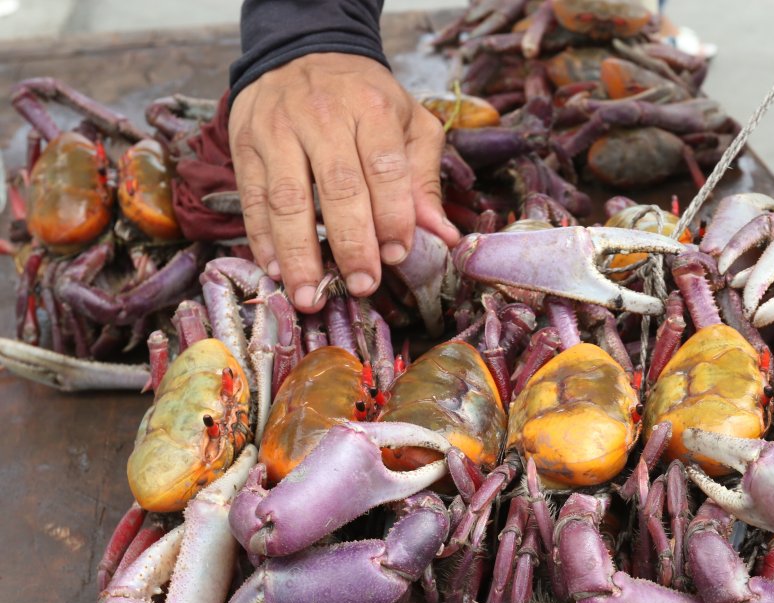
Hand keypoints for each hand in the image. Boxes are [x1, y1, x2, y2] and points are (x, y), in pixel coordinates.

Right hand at [229, 52, 460, 311]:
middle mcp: (322, 116)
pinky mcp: (245, 145)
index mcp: (371, 108)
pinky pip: (251, 199)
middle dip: (351, 243)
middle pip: (338, 188)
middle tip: (362, 285)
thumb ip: (423, 179)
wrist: (303, 50)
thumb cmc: (365, 97)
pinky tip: (276, 270)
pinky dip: (261, 239)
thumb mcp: (408, 123)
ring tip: (310, 296)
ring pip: (287, 199)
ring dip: (298, 254)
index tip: (398, 255)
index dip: (392, 215)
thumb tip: (444, 236)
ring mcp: (277, 130)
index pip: (384, 167)